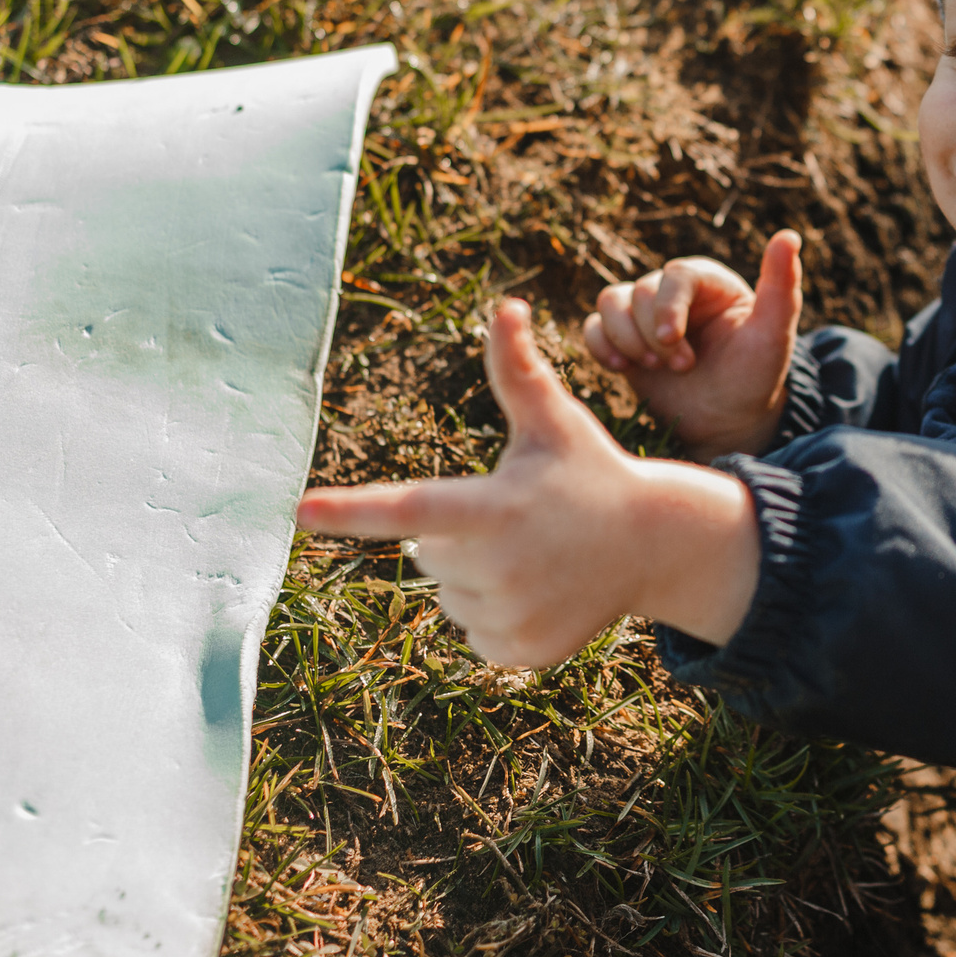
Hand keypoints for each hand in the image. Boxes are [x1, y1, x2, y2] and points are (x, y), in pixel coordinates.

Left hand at [294, 299, 760, 665]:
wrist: (655, 544)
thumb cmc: (590, 471)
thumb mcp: (554, 423)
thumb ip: (517, 371)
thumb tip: (505, 306)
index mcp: (494, 508)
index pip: (408, 507)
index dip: (351, 510)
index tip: (300, 512)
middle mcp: (497, 568)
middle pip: (427, 554)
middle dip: (459, 536)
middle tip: (520, 520)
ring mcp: (510, 614)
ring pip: (449, 594)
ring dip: (478, 576)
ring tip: (536, 557)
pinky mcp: (519, 650)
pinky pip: (474, 632)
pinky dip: (498, 612)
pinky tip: (542, 590)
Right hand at [583, 230, 802, 457]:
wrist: (728, 422)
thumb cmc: (755, 377)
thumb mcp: (774, 335)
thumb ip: (782, 288)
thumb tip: (789, 236)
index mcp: (710, 283)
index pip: (677, 274)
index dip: (668, 305)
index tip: (672, 339)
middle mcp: (676, 292)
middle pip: (641, 291)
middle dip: (653, 333)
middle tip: (682, 365)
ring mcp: (646, 316)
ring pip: (611, 301)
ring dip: (624, 336)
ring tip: (651, 367)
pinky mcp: (625, 340)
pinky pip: (594, 327)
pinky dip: (599, 344)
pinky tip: (620, 367)